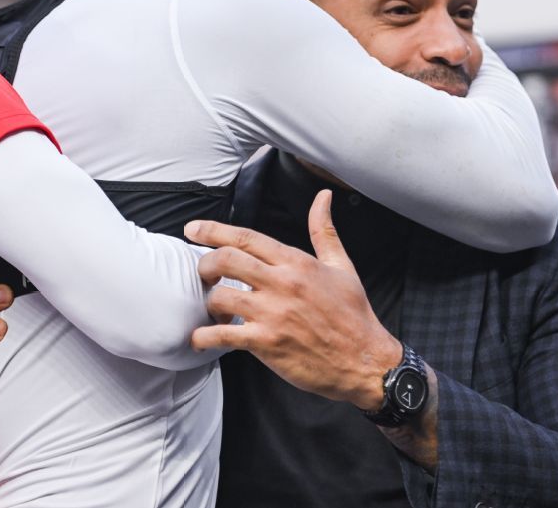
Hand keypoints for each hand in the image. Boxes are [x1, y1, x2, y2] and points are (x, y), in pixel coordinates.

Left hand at [186, 191, 401, 410]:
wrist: (364, 360)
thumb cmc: (353, 314)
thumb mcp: (342, 266)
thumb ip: (324, 230)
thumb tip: (323, 197)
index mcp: (296, 262)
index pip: (246, 238)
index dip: (213, 230)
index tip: (192, 229)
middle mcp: (282, 283)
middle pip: (225, 260)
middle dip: (204, 265)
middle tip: (203, 274)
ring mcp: (272, 314)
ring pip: (220, 297)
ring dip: (209, 302)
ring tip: (214, 311)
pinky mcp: (267, 343)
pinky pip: (223, 336)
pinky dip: (204, 338)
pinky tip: (201, 339)